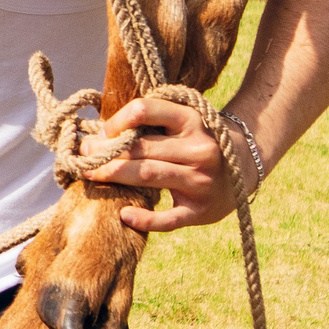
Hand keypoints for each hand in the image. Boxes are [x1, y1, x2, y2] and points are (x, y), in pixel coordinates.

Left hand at [82, 94, 246, 232]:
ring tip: (91, 175)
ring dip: (113, 176)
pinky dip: (144, 219)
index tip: (103, 132)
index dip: (117, 121)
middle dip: (105, 153)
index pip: (145, 110)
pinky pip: (168, 219)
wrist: (245, 165)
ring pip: (148, 176)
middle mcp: (199, 148)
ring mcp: (201, 180)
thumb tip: (98, 133)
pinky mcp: (201, 210)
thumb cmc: (198, 139)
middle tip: (83, 155)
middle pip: (141, 149)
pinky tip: (124, 214)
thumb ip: (151, 123)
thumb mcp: (184, 121)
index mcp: (191, 119)